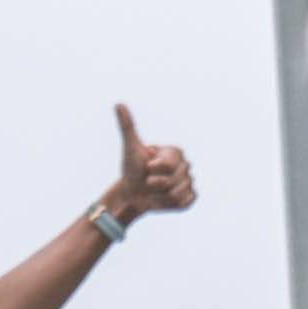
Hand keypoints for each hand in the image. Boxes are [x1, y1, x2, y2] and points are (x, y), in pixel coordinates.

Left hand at [98, 103, 196, 231]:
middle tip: (148, 181)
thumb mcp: (130, 148)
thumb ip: (127, 126)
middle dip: (155, 183)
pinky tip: (162, 199)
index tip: (147, 167)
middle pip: (173, 179)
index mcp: (176, 152)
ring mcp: (189, 182)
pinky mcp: (189, 198)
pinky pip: (183, 202)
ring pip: (177, 193)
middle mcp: (186, 166)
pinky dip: (169, 204)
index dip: (154, 169)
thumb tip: (118, 103)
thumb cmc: (132, 169)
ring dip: (160, 195)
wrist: (132, 193)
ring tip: (154, 191)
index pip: (169, 164)